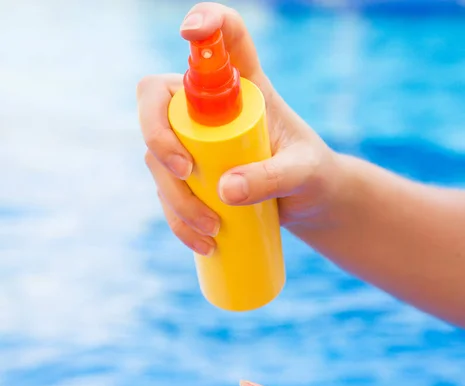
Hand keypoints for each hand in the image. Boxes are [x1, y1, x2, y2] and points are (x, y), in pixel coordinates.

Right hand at [136, 2, 343, 256]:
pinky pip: (168, 196)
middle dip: (158, 137)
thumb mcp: (304, 173)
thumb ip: (272, 176)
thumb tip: (224, 191)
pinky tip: (202, 243)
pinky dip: (178, 222)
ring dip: (175, 197)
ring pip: (157, 159)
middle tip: (184, 174)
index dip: (206, 23)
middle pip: (158, 102)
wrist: (310, 204)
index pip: (225, 42)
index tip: (192, 31)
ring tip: (211, 230)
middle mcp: (211, 111)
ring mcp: (195, 145)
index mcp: (246, 89)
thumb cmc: (313, 175)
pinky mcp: (190, 180)